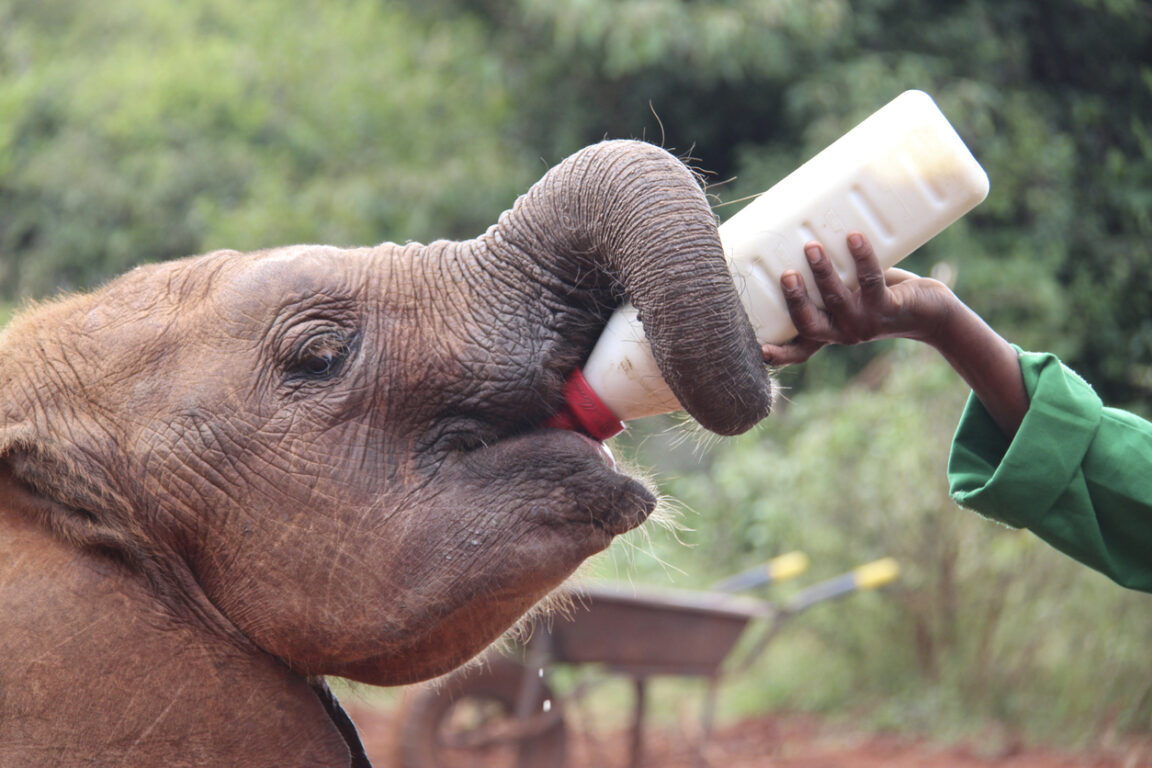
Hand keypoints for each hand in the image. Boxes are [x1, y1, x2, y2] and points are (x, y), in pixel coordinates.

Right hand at [761, 232, 959, 365]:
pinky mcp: (887, 308)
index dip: (779, 353)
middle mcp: (843, 333)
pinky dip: (861, 257)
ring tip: (812, 247)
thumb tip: (805, 230)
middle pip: (810, 324)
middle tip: (786, 274)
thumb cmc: (883, 296)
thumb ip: (830, 278)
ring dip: (822, 272)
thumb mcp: (852, 293)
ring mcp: (865, 323)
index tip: (761, 348)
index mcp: (829, 332)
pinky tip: (854, 238)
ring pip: (836, 300)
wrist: (931, 312)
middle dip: (795, 300)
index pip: (799, 350)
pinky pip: (870, 281)